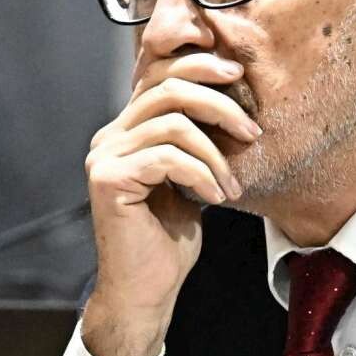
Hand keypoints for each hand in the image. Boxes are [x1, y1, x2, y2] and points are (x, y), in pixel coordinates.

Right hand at [82, 50, 259, 355]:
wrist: (145, 291)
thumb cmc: (168, 241)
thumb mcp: (189, 179)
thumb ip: (194, 140)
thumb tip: (230, 98)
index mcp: (125, 131)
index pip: (158, 74)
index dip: (198, 64)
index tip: (237, 74)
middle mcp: (108, 138)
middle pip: (167, 88)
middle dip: (218, 104)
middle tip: (251, 131)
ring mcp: (104, 157)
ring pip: (172, 122)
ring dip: (215, 151)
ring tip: (232, 182)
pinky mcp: (108, 180)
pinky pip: (167, 156)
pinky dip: (201, 173)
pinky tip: (216, 197)